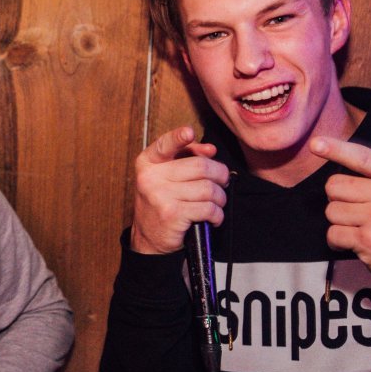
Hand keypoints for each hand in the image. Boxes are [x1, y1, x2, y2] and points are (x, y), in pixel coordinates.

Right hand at [130, 125, 229, 253]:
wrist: (149, 239)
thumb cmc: (162, 203)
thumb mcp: (166, 177)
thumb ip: (185, 157)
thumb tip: (210, 150)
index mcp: (148, 163)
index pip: (164, 145)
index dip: (178, 137)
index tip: (189, 131)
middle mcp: (151, 177)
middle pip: (200, 166)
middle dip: (220, 175)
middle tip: (222, 183)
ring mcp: (160, 196)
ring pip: (208, 189)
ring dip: (220, 198)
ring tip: (216, 203)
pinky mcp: (172, 214)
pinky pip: (208, 208)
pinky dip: (217, 215)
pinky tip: (213, 217)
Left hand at [310, 113, 370, 304]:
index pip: (363, 158)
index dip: (336, 150)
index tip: (316, 144)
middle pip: (335, 186)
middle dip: (341, 200)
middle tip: (365, 212)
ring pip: (331, 210)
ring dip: (341, 222)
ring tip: (366, 228)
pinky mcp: (368, 241)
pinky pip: (332, 233)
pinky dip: (338, 241)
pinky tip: (359, 243)